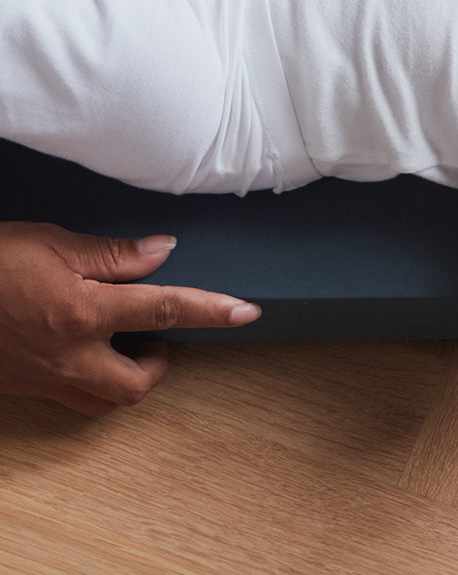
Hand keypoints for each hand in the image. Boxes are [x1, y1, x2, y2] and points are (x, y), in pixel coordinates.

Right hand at [0, 221, 260, 415]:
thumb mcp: (52, 243)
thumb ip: (112, 254)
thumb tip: (162, 253)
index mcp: (83, 311)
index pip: (167, 308)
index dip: (212, 310)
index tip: (246, 313)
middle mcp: (69, 354)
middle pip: (137, 382)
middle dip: (159, 363)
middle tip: (160, 334)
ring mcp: (44, 377)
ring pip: (103, 400)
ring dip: (126, 378)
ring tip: (126, 343)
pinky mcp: (24, 386)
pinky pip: (71, 397)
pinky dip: (91, 381)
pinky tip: (85, 351)